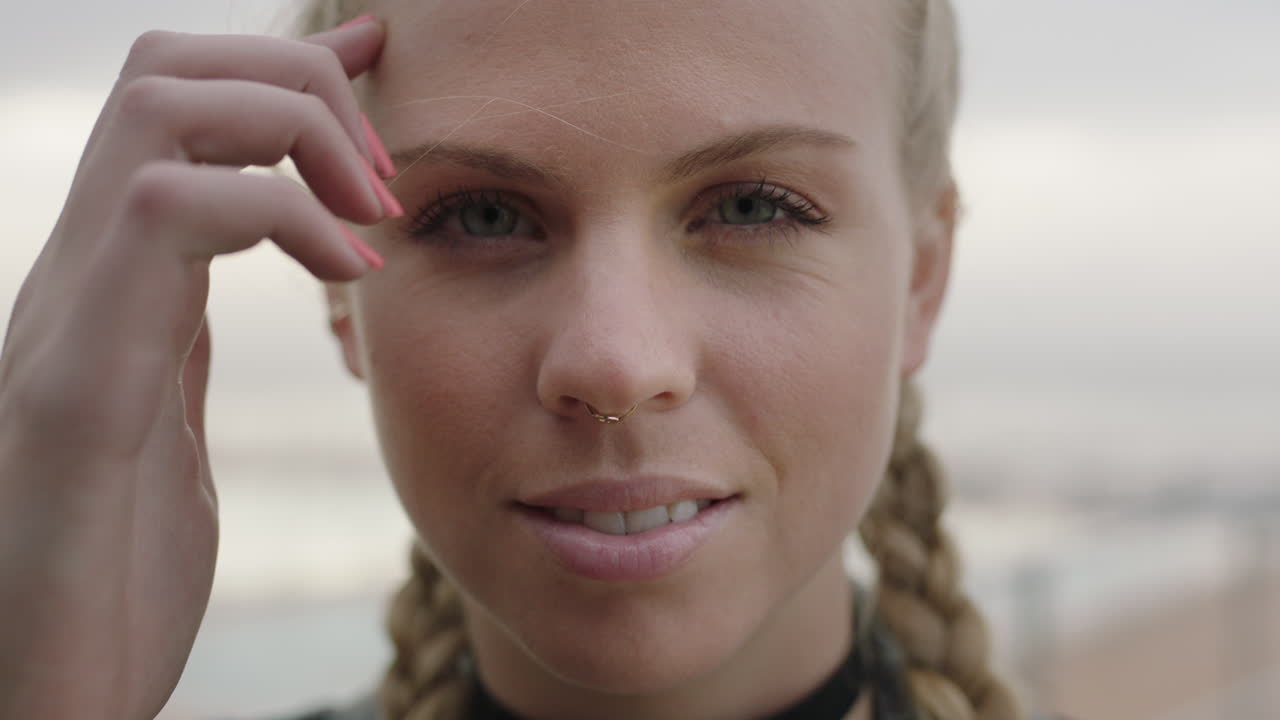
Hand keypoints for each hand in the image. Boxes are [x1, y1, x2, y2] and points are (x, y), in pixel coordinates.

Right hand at [0, 18, 391, 718]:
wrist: (33, 699)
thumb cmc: (107, 582)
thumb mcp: (163, 427)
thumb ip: (187, 335)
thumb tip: (243, 267)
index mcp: (110, 290)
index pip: (176, 109)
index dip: (285, 71)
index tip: (378, 68)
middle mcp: (77, 279)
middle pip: (165, 67)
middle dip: (296, 82)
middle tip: (383, 179)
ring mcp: (67, 319)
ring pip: (159, 110)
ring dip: (293, 128)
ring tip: (372, 215)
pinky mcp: (75, 382)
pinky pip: (172, 217)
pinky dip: (281, 216)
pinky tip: (348, 282)